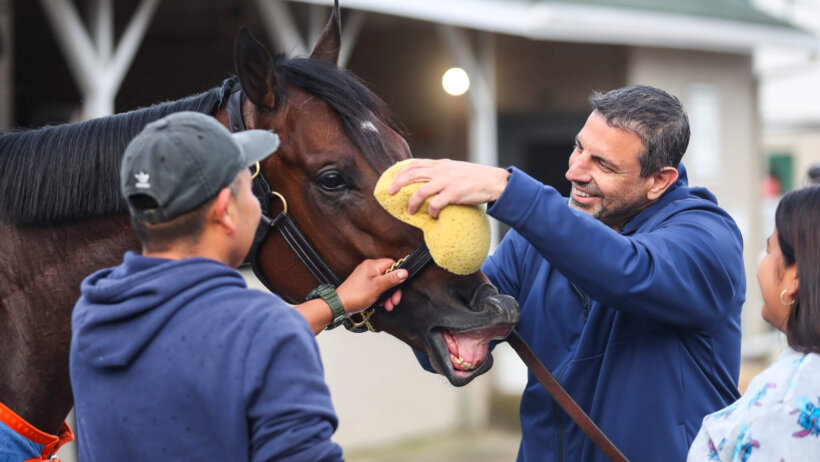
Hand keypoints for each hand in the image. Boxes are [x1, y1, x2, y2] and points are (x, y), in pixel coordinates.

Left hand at [336, 259, 406, 313]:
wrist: (340, 304)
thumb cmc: (356, 295)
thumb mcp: (378, 287)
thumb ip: (392, 279)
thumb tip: (404, 272)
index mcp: (372, 265)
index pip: (392, 264)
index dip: (398, 275)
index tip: (400, 286)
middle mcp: (369, 268)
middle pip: (388, 275)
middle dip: (393, 289)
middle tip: (394, 300)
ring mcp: (365, 276)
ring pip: (383, 283)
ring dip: (387, 295)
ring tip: (388, 305)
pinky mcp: (363, 284)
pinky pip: (376, 287)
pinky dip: (380, 295)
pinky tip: (381, 303)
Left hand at [387, 159, 509, 217]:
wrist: (494, 181)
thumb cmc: (476, 177)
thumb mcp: (456, 168)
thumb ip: (442, 171)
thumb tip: (428, 178)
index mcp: (441, 164)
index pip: (415, 163)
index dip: (401, 171)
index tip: (393, 178)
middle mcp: (442, 171)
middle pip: (412, 174)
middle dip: (398, 184)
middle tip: (390, 193)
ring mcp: (448, 182)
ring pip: (420, 191)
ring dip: (412, 202)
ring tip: (410, 210)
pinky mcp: (455, 194)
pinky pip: (436, 204)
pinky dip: (431, 211)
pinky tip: (433, 215)